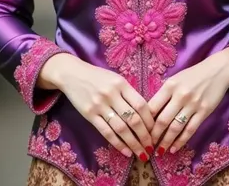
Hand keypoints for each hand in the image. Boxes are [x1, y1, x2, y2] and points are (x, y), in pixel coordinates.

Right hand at [40, 54, 154, 159]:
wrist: (72, 74)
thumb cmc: (97, 77)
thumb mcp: (115, 79)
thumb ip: (128, 94)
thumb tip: (145, 114)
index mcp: (121, 84)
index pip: (141, 105)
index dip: (150, 121)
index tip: (155, 131)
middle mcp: (112, 94)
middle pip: (133, 119)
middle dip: (144, 136)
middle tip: (151, 148)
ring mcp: (100, 105)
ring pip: (121, 128)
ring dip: (133, 143)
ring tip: (141, 154)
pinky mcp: (89, 115)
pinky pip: (106, 132)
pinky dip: (118, 143)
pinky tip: (126, 151)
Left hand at [147, 47, 228, 154]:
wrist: (217, 71)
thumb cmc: (193, 75)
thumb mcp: (175, 79)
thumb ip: (164, 93)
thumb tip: (150, 113)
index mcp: (170, 85)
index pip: (153, 107)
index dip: (145, 122)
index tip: (141, 131)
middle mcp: (180, 95)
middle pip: (163, 120)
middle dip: (153, 136)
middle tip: (147, 146)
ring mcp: (193, 104)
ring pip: (176, 128)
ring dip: (166, 142)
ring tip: (159, 151)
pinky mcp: (204, 112)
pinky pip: (190, 130)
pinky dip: (181, 141)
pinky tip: (174, 149)